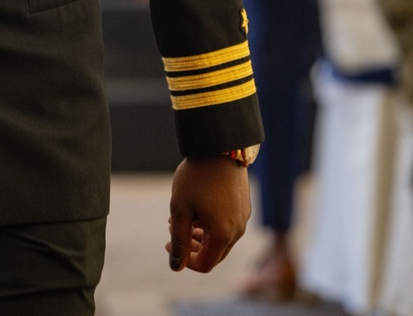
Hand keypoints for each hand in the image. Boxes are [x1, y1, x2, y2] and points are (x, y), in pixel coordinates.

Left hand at [166, 157, 250, 272]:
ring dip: (201, 235)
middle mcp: (238, 230)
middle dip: (193, 248)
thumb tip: (176, 266)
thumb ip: (179, 241)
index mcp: (223, 235)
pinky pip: (228, 225)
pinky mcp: (244, 205)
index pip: (205, 264)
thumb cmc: (196, 177)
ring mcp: (243, 218)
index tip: (168, 244)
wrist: (219, 146)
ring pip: (221, 239)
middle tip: (173, 231)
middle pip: (214, 254)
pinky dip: (212, 224)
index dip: (185, 260)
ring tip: (183, 218)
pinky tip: (198, 208)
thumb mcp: (180, 209)